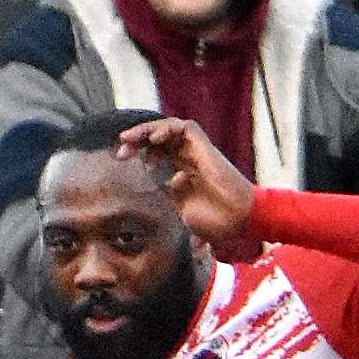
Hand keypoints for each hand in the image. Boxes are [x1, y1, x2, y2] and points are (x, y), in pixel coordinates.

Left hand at [116, 117, 254, 251]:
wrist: (238, 220)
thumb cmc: (217, 224)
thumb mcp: (185, 219)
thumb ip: (177, 217)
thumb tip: (177, 230)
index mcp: (181, 171)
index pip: (155, 152)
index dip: (138, 152)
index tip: (122, 160)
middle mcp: (187, 157)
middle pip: (157, 139)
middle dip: (136, 140)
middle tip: (120, 150)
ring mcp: (196, 151)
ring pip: (167, 128)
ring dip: (145, 131)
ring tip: (128, 139)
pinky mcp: (204, 147)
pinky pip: (183, 128)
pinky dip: (166, 129)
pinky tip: (154, 139)